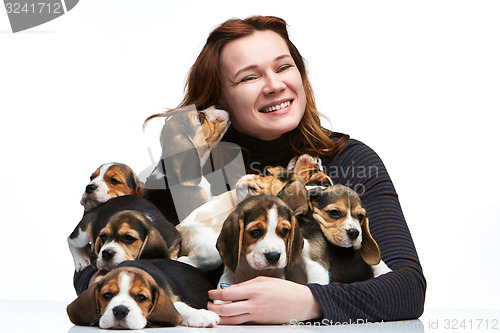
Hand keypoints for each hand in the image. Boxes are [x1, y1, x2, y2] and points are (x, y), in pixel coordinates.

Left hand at [207, 276, 322, 324]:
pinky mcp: (260, 323)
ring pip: (232, 320)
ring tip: (214, 312)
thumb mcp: (263, 281)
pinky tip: (228, 318)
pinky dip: (232, 321)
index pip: (228, 294)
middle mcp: (254, 304)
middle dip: (213, 308)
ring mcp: (257, 316)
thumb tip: (229, 290)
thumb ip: (245, 285)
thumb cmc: (284, 289)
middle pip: (226, 310)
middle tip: (209, 305)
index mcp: (254, 290)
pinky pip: (242, 323)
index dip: (215, 294)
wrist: (300, 303)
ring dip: (220, 317)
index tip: (210, 293)